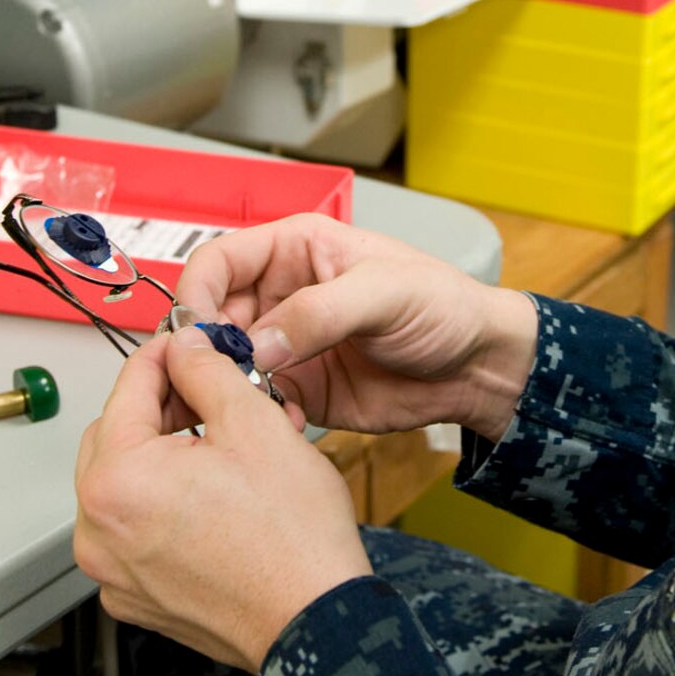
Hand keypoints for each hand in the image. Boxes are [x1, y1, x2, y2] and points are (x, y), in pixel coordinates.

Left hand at [73, 326, 370, 671]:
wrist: (317, 620)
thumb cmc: (292, 540)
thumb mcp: (253, 423)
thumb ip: (206, 371)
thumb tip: (185, 347)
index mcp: (115, 481)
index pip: (128, 388)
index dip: (164, 354)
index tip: (186, 343)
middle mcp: (98, 531)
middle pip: (116, 437)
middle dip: (161, 408)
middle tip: (208, 393)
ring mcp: (113, 572)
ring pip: (125, 486)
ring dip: (162, 456)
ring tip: (219, 446)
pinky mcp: (135, 598)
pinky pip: (135, 532)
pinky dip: (163, 507)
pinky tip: (212, 497)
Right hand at [173, 214, 537, 441]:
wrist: (477, 367)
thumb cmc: (444, 305)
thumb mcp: (384, 294)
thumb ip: (319, 313)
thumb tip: (260, 343)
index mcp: (295, 250)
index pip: (220, 261)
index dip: (199, 293)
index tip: (196, 331)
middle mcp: (282, 295)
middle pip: (213, 318)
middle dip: (205, 350)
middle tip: (211, 380)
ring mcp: (287, 344)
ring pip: (227, 365)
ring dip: (226, 388)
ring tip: (242, 407)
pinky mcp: (300, 389)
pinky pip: (257, 403)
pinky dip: (257, 417)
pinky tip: (282, 425)